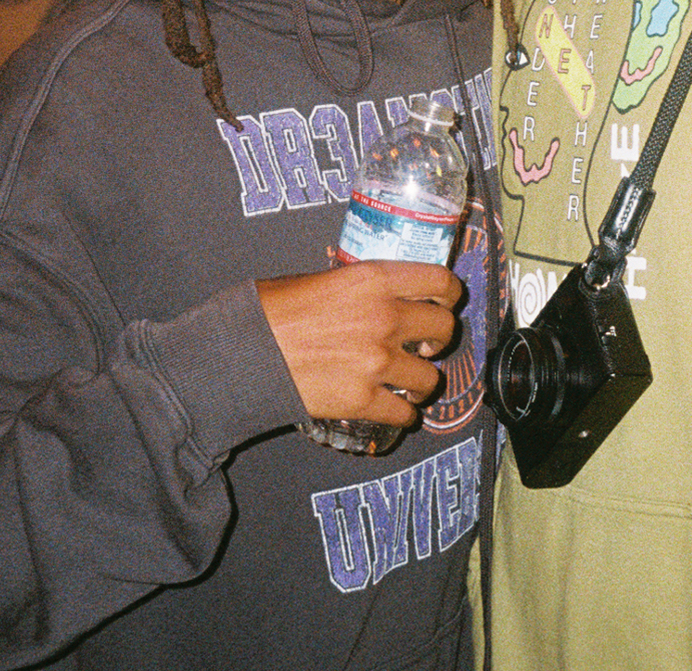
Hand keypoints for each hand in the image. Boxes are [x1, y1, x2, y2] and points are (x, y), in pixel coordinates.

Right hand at [257, 261, 463, 426]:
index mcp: (373, 279)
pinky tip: (393, 408)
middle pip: (443, 327)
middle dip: (439, 338)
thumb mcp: (318, 278)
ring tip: (408, 383)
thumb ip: (357, 287)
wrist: (242, 353)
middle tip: (427, 345)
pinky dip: (403, 414)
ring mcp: (377, 361)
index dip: (449, 294)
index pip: (439, 280)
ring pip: (431, 377)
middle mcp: (384, 317)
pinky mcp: (364, 400)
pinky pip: (405, 413)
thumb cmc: (270, 312)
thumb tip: (375, 293)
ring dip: (422, 381)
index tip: (445, 302)